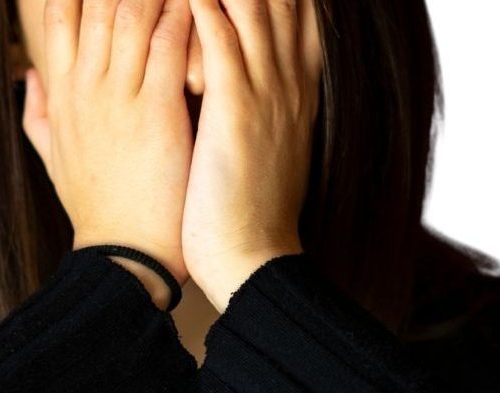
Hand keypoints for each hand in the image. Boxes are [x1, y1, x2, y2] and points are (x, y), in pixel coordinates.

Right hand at [22, 0, 195, 285]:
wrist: (125, 259)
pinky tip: (201, 0)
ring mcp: (118, 97)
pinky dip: (186, 12)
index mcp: (63, 95)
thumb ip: (38, 115)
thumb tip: (30, 77)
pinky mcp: (156, 113)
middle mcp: (86, 87)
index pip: (61, 14)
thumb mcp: (56, 162)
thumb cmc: (99, 212)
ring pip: (132, 10)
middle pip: (98, 0)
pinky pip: (168, 43)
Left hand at [181, 0, 322, 308]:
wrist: (253, 259)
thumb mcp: (256, 148)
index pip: (293, 11)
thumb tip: (226, 77)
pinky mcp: (239, 112)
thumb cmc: (243, 209)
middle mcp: (289, 82)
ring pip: (252, 4)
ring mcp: (268, 94)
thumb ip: (247, 104)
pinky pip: (223, 38)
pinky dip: (206, 5)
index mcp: (293, 91)